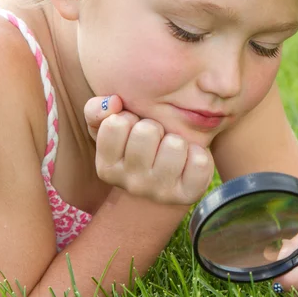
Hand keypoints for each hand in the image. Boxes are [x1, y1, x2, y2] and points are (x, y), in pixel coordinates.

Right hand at [83, 95, 214, 204]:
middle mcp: (131, 184)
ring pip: (175, 144)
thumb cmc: (136, 147)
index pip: (116, 124)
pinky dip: (199, 153)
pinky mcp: (188, 195)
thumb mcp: (111, 130)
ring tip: (172, 149)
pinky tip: (190, 159)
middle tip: (156, 139)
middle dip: (155, 127)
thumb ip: (97, 111)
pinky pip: (200, 161)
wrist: (166, 184)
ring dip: (177, 140)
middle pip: (146, 131)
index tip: (132, 129)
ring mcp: (160, 192)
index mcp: (107, 168)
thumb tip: (114, 101)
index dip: (128, 118)